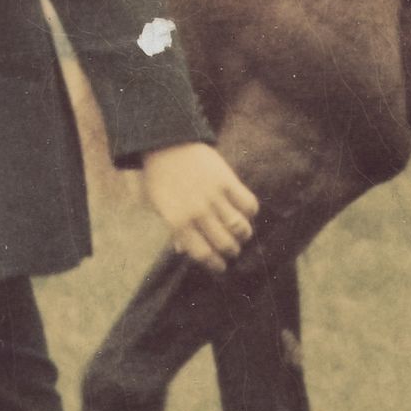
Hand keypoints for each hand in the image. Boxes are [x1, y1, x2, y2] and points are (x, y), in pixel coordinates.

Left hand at [140, 141, 259, 272]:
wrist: (167, 143)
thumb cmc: (160, 177)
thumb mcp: (159, 207)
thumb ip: (173, 230)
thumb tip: (183, 251)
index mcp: (178, 222)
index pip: (202, 254)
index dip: (215, 265)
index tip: (221, 267)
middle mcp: (197, 212)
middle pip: (224, 244)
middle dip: (231, 252)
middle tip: (232, 251)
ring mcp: (214, 196)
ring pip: (239, 227)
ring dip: (243, 235)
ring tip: (241, 235)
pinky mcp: (227, 180)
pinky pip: (248, 203)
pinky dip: (250, 213)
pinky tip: (246, 213)